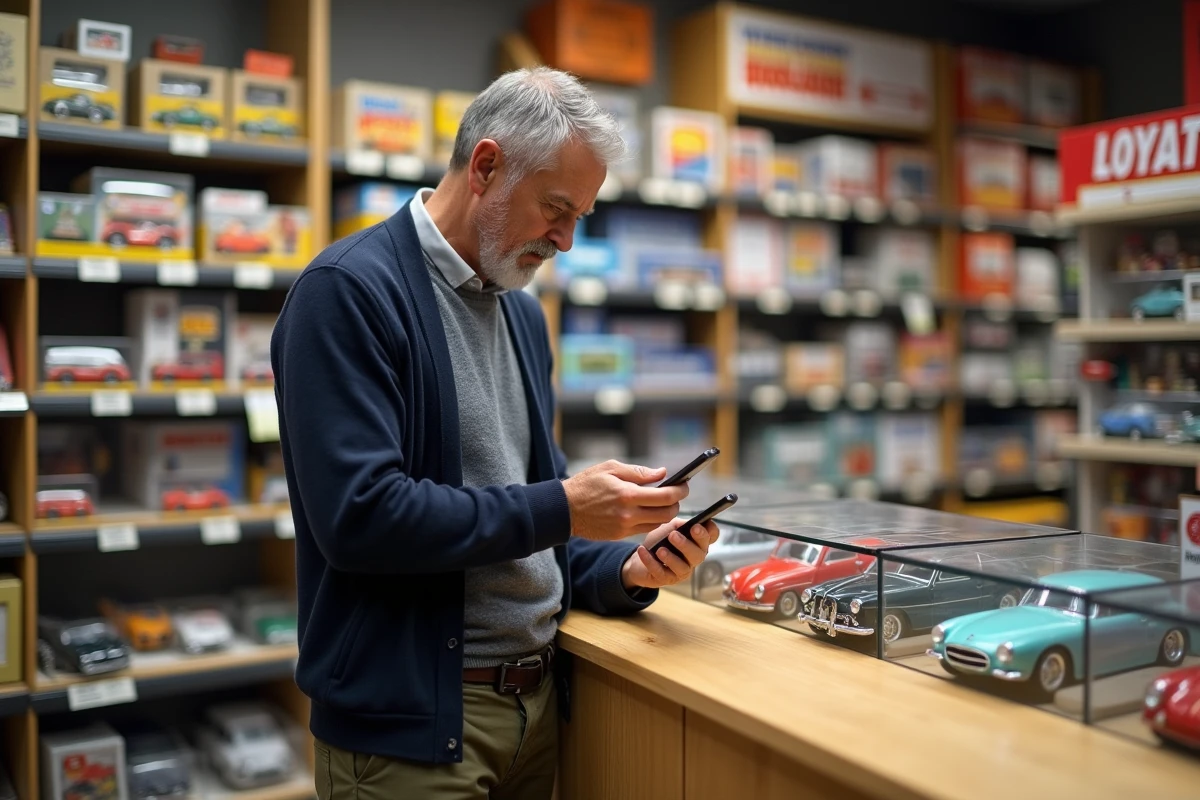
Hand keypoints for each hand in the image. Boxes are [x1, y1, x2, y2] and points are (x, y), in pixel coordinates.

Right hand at [562, 460, 688, 541]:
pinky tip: (648, 510)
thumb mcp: (611, 468)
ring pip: (658, 524)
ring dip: (666, 513)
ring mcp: (625, 527)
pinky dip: (652, 520)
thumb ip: (639, 472)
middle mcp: (629, 513)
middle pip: (667, 513)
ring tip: (663, 502)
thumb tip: (662, 473)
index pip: (666, 496)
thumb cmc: (586, 484)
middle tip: (676, 494)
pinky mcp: (620, 535)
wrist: (564, 508)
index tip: (684, 485)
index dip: (680, 491)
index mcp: (628, 494)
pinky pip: (644, 529)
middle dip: (677, 503)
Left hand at [621, 517, 718, 590]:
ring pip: (682, 568)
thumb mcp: (668, 528)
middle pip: (699, 554)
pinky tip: (642, 550)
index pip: (712, 536)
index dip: (709, 532)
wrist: (640, 557)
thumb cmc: (659, 541)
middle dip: (687, 545)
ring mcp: (681, 571)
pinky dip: (650, 561)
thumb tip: (688, 524)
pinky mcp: (666, 579)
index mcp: (697, 542)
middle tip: (673, 535)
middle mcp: (693, 558)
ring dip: (671, 558)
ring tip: (660, 550)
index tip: (696, 526)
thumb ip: (679, 525)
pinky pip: (660, 572)